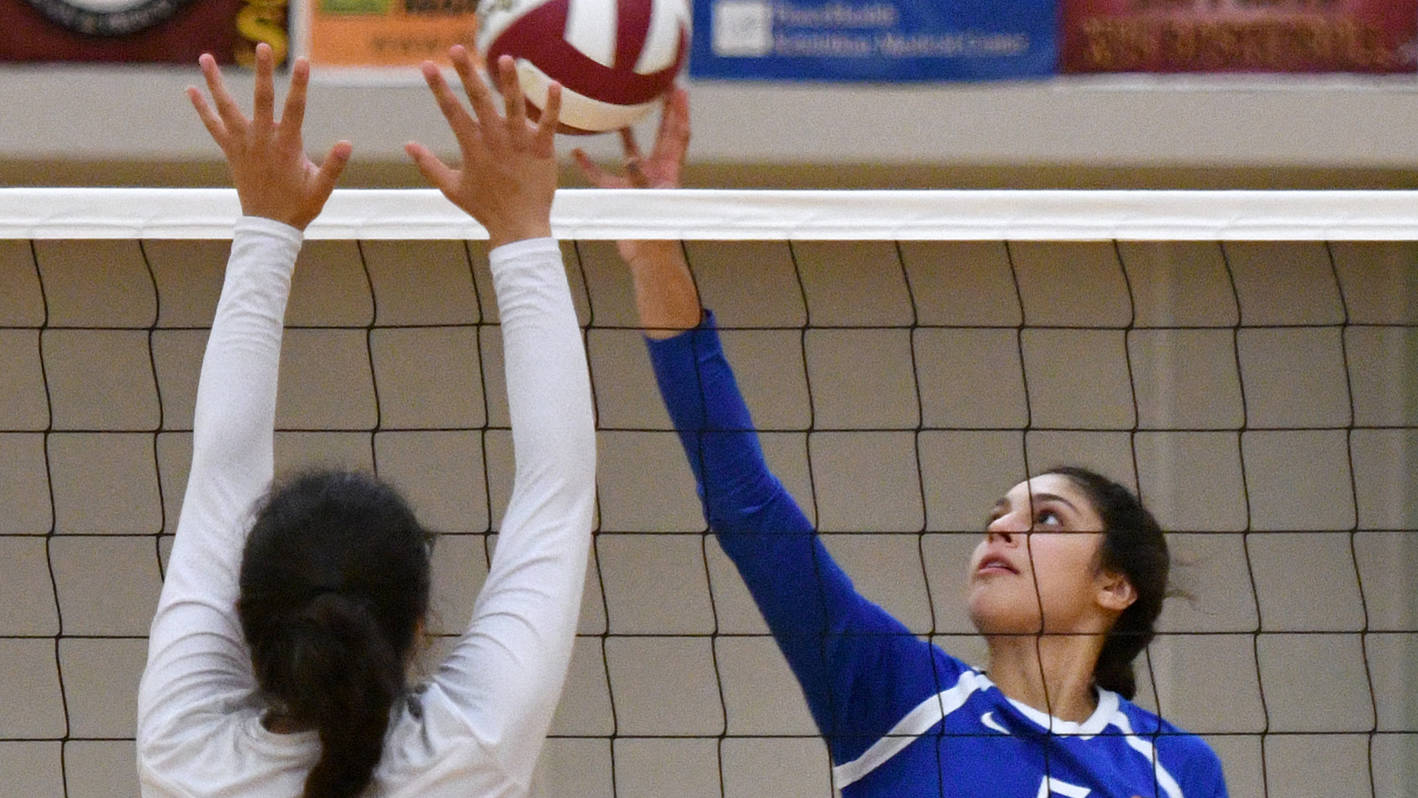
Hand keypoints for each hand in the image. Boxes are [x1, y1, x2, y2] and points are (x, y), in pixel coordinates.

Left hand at [187, 43, 350, 229]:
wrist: (268, 227)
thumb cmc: (298, 207)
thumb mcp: (321, 188)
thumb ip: (334, 166)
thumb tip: (347, 144)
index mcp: (286, 147)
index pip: (295, 109)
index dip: (300, 85)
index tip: (303, 61)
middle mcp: (261, 141)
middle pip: (261, 100)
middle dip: (263, 72)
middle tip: (263, 46)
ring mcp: (243, 145)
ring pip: (227, 108)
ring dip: (215, 82)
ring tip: (205, 58)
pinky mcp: (231, 151)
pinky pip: (213, 126)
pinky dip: (202, 108)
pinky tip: (190, 90)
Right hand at [405, 48, 560, 249]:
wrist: (519, 227)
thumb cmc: (485, 208)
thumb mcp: (451, 187)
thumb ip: (429, 165)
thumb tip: (407, 144)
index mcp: (472, 147)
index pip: (451, 111)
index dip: (439, 87)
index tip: (427, 65)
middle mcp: (495, 141)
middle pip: (479, 101)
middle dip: (467, 73)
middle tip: (456, 48)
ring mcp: (519, 144)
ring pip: (514, 107)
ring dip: (510, 82)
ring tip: (505, 58)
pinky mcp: (542, 151)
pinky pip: (548, 124)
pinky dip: (552, 105)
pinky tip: (553, 84)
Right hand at [572, 87, 687, 264]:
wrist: (646, 260)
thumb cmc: (656, 234)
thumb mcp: (650, 203)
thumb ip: (640, 180)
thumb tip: (631, 158)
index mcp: (669, 171)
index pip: (677, 135)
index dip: (679, 112)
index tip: (678, 89)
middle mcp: (654, 171)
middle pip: (660, 134)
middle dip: (661, 111)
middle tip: (658, 87)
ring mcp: (637, 181)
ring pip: (630, 150)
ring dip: (626, 132)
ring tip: (618, 110)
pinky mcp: (619, 194)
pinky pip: (601, 175)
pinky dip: (589, 165)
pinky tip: (576, 152)